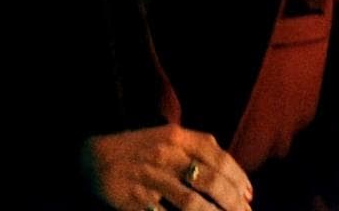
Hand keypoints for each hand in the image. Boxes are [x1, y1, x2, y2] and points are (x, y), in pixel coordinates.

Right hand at [82, 125, 251, 210]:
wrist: (89, 157)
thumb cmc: (134, 149)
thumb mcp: (164, 135)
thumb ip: (196, 143)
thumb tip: (228, 162)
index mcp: (174, 137)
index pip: (217, 157)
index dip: (239, 178)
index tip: (249, 196)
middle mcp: (163, 155)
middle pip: (209, 181)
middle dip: (233, 203)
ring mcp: (148, 178)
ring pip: (192, 203)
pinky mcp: (134, 200)